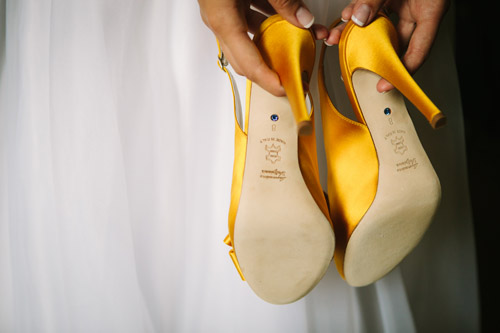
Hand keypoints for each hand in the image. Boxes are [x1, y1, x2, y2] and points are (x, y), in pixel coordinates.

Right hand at [198, 0, 323, 95]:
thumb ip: (281, 1)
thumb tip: (303, 21)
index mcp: (223, 19)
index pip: (248, 62)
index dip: (267, 80)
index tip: (285, 90)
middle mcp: (220, 21)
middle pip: (244, 59)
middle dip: (268, 71)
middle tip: (291, 78)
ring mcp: (222, 12)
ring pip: (249, 40)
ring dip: (273, 45)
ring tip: (297, 47)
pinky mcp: (228, 2)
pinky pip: (249, 20)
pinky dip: (269, 24)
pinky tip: (287, 20)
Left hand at [324, 0, 449, 91]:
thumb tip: (358, 19)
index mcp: (430, 12)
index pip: (418, 52)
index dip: (401, 72)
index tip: (384, 86)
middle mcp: (417, 11)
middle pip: (396, 43)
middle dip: (373, 55)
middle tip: (354, 69)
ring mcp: (404, 3)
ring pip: (381, 26)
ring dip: (360, 34)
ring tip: (341, 43)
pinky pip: (375, 10)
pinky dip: (360, 14)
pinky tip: (345, 20)